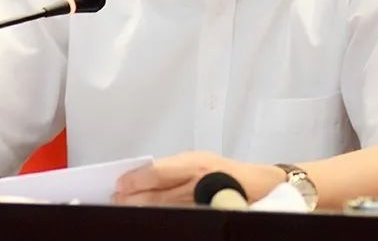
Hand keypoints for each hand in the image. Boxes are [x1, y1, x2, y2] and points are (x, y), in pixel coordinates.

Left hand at [113, 151, 283, 205]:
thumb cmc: (230, 172)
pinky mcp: (207, 215)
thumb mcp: (200, 159)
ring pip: (163, 209)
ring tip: (127, 208)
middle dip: (132, 199)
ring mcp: (201, 202)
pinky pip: (178, 218)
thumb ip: (174, 167)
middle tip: (116, 200)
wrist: (261, 186)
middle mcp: (197, 183)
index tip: (120, 184)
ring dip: (142, 210)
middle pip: (156, 195)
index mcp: (193, 164)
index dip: (135, 180)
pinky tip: (151, 218)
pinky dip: (161, 218)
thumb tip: (143, 176)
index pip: (156, 173)